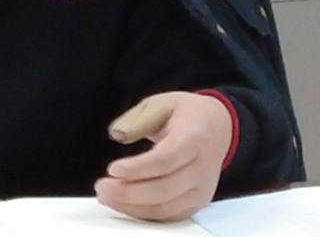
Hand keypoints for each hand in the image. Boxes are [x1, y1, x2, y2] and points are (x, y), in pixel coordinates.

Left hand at [95, 91, 232, 221]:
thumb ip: (138, 118)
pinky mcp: (197, 203)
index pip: (167, 159)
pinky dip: (144, 214)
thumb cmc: (186, 115)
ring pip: (166, 207)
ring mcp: (202, 189)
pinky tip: (123, 204)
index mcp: (195, 137)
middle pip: (164, 188)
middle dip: (129, 192)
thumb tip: (117, 134)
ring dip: (132, 206)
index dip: (139, 168)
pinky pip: (169, 216)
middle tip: (101, 186)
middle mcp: (202, 167)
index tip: (113, 169)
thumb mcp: (162, 102)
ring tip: (106, 196)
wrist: (218, 128)